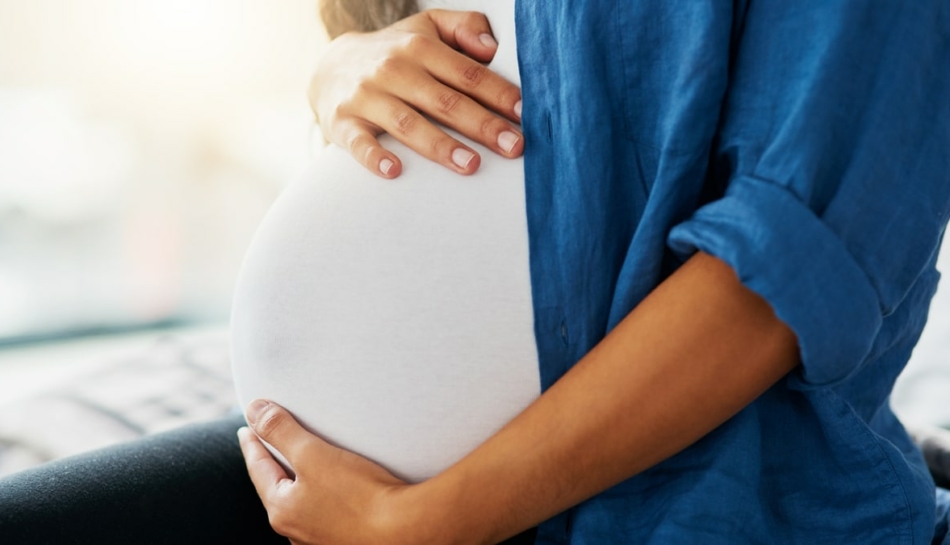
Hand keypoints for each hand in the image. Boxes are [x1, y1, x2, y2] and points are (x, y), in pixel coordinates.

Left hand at [238, 400, 424, 544]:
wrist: (405, 531)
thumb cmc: (359, 494)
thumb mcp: (313, 454)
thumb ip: (280, 431)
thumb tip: (254, 410)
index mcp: (282, 509)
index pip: (258, 468)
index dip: (253, 444)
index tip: (247, 428)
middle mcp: (295, 531)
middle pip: (277, 488)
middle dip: (274, 464)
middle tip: (270, 444)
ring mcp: (321, 540)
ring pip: (303, 503)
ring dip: (301, 483)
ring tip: (305, 465)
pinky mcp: (346, 539)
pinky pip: (327, 512)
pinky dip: (324, 496)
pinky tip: (338, 491)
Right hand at [310, 9, 523, 177]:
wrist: (329, 67)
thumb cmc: (395, 53)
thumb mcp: (427, 27)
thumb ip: (463, 28)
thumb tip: (493, 47)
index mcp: (420, 47)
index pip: (467, 72)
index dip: (498, 93)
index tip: (524, 114)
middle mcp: (394, 70)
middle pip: (445, 101)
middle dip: (482, 124)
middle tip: (514, 147)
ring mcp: (367, 97)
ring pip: (408, 124)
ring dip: (441, 146)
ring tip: (472, 165)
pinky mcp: (343, 122)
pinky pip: (359, 143)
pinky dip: (375, 156)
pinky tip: (394, 171)